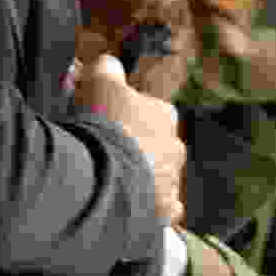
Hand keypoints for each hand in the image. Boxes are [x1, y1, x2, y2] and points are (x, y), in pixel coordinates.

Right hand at [75, 54, 184, 225]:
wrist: (105, 178)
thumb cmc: (105, 127)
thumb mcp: (100, 83)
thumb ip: (106, 69)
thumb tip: (108, 63)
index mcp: (165, 116)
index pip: (150, 112)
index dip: (126, 117)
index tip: (107, 124)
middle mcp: (175, 148)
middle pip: (156, 147)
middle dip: (136, 151)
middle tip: (107, 155)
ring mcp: (171, 182)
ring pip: (157, 178)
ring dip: (140, 180)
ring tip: (111, 183)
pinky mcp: (164, 212)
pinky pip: (159, 209)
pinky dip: (146, 208)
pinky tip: (127, 205)